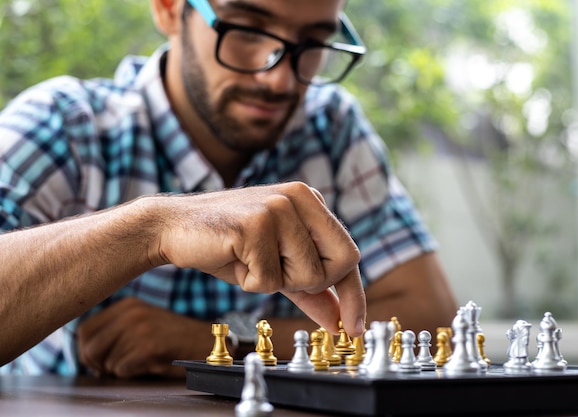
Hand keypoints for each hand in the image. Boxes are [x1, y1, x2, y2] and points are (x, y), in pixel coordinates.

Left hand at [77, 298, 210, 377]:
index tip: (99, 360)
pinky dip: (132, 373)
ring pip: (106, 361)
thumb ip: (115, 329)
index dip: (86, 351)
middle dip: (97, 364)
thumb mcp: (143, 322)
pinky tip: (148, 365)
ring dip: (119, 369)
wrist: (206, 342)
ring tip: (140, 362)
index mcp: (127, 305)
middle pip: (89, 347)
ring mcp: (141, 328)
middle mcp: (132, 313)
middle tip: (114, 368)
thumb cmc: (173, 338)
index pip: (84, 330)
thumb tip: (85, 351)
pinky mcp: (149, 346)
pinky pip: (122, 369)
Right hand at [150, 182, 365, 335]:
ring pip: (306, 276)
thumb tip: (339, 320)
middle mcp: (300, 197)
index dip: (353, 294)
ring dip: (274, 281)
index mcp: (310, 201)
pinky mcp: (255, 223)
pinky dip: (249, 281)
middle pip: (337, 265)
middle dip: (309, 284)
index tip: (354, 327)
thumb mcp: (277, 266)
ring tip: (248, 259)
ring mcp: (278, 207)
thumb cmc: (229, 246)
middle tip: (275, 273)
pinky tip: (233, 257)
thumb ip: (311, 289)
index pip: (348, 253)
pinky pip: (269, 279)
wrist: (174, 227)